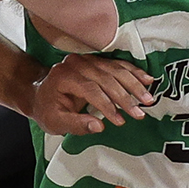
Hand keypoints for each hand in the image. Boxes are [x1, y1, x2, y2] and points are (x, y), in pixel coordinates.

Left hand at [30, 54, 153, 134]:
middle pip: (106, 78)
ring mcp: (87, 59)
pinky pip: (118, 64)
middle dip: (125, 97)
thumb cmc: (47, 109)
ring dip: (134, 84)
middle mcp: (76, 63)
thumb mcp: (55, 122)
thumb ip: (76, 124)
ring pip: (115, 69)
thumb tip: (99, 127)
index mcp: (63, 76)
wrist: (40, 92)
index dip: (107, 105)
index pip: (90, 89)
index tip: (120, 120)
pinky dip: (133, 72)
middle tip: (140, 113)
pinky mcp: (96, 60)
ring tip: (148, 99)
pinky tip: (147, 79)